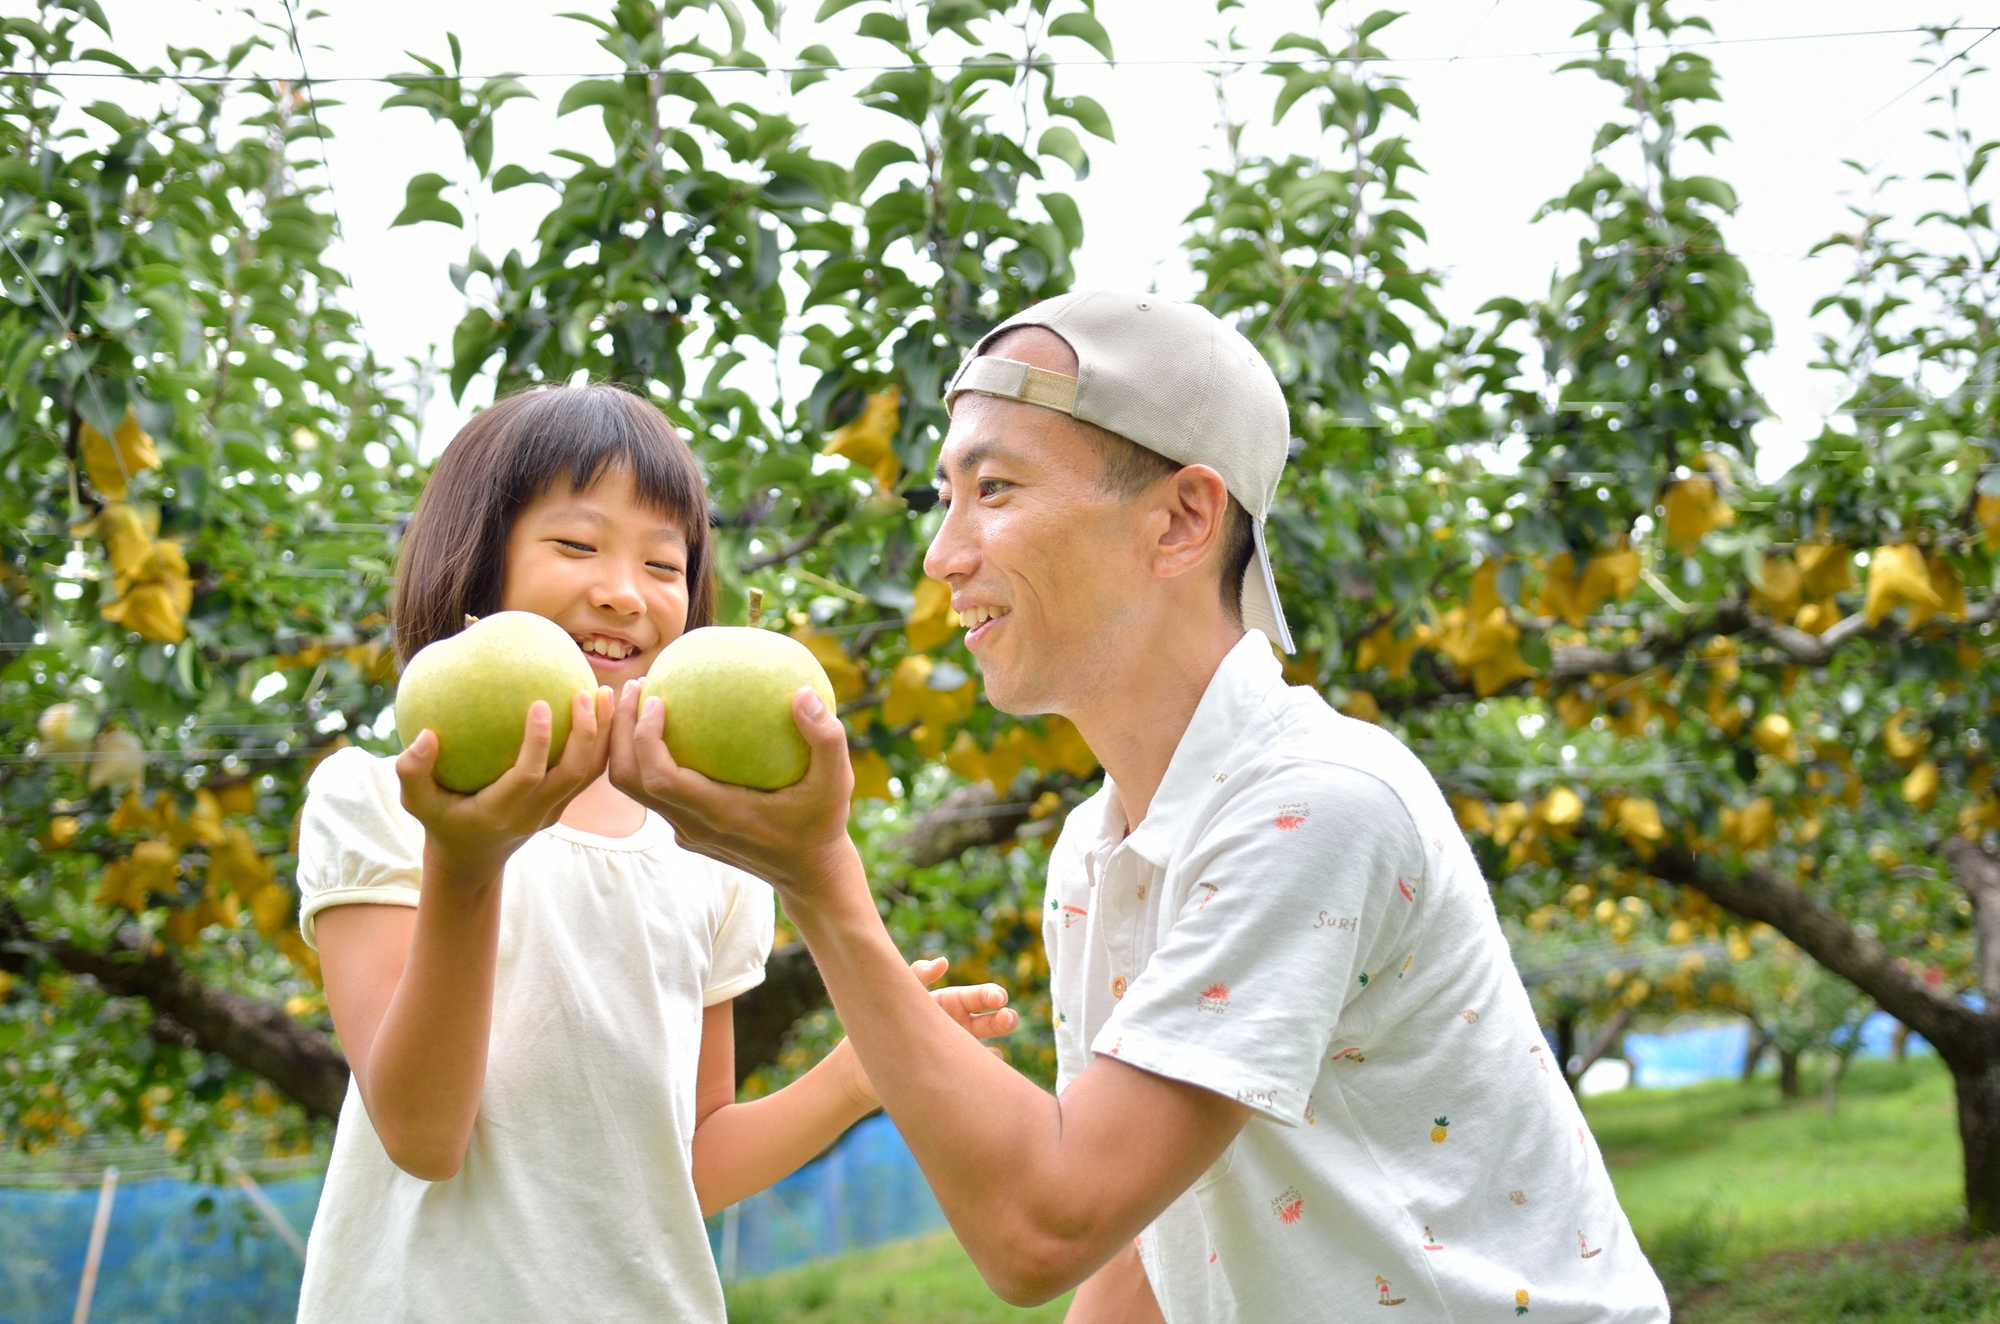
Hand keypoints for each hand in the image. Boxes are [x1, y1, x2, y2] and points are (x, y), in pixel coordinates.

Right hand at [397, 686, 614, 880]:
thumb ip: (413, 771)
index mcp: (501, 810)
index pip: (530, 776)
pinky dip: (602, 741)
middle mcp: (535, 812)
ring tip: (606, 692)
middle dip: (586, 734)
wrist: (472, 856)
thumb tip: (426, 735)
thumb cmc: (442, 819)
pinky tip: (601, 707)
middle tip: (585, 692)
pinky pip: (591, 772)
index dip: (538, 743)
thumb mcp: (417, 803)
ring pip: (592, 773)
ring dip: (604, 734)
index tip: (540, 703)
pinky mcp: (564, 803)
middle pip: (575, 774)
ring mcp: (554, 809)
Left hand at [606, 679, 856, 897]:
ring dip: (626, 743)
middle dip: (620, 731)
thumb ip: (826, 738)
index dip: (644, 738)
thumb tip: (802, 693)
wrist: (810, 876)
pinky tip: (672, 726)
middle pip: (628, 779)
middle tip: (637, 685)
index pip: (659, 778)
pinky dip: (646, 757)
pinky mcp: (690, 830)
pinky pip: (654, 791)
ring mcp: (687, 830)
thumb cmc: (822, 826)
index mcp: (719, 813)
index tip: (656, 699)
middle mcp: (693, 824)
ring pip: (633, 788)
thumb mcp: (837, 783)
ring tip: (644, 700)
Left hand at [834, 958, 1017, 1109]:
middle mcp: (957, 1026)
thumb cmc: (880, 1022)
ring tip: (996, 1054)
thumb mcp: (898, 993)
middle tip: (1008, 1019)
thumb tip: (942, 962)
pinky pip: (973, 1074)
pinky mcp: (952, 1075)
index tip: (999, 998)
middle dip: (1003, 1019)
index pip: (977, 997)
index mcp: (949, 1002)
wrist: (861, 1068)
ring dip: (995, 1049)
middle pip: (989, 1021)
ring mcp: (956, 1051)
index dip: (990, 995)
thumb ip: (917, 975)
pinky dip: (981, 1073)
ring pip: (986, 1048)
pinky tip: (980, 1073)